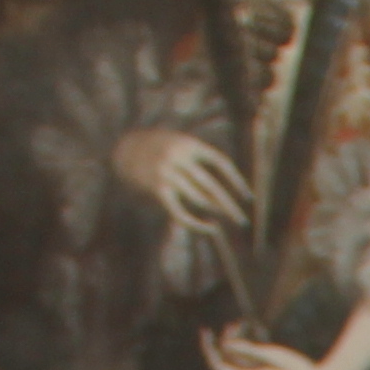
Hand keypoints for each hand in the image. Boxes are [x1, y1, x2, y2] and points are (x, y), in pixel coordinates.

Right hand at [112, 127, 249, 234]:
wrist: (121, 150)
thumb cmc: (156, 150)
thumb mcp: (178, 148)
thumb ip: (197, 166)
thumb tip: (221, 198)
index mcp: (188, 143)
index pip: (220, 161)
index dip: (236, 180)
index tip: (248, 197)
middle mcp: (178, 157)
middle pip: (212, 185)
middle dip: (229, 205)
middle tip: (243, 221)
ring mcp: (167, 173)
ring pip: (198, 199)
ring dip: (214, 212)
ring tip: (225, 221)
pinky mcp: (157, 189)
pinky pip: (181, 212)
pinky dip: (197, 223)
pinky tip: (209, 227)